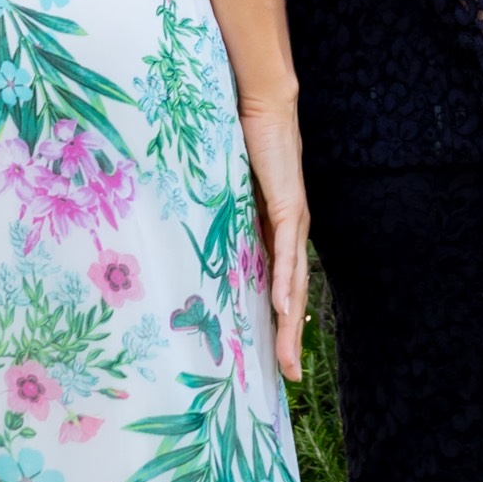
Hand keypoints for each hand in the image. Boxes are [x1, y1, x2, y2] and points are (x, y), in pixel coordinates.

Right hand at [238, 95, 308, 382]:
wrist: (263, 103)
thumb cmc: (244, 140)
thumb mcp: (226, 191)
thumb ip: (218, 215)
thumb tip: (188, 237)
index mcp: (274, 231)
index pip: (278, 286)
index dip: (279, 323)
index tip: (273, 359)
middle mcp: (290, 231)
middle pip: (292, 296)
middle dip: (288, 339)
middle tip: (286, 378)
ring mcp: (293, 220)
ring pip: (294, 283)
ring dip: (291, 324)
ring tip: (286, 360)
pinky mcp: (288, 205)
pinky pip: (286, 252)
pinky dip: (286, 283)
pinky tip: (285, 310)